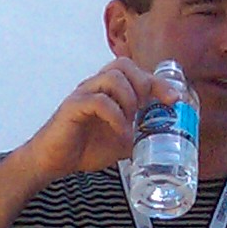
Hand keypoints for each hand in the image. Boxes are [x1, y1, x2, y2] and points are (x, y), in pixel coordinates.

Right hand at [20, 58, 164, 180]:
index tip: (173, 99)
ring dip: (129, 99)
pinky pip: (98, 101)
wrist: (53, 161)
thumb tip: (164, 137)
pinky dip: (115, 115)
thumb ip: (140, 133)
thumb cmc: (83, 148)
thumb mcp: (121, 141)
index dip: (157, 82)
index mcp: (107, 91)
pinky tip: (119, 131)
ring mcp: (82, 95)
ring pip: (112, 77)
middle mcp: (94, 87)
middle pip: (123, 65)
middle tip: (148, 107)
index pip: (135, 72)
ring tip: (130, 120)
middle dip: (143, 84)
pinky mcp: (72, 107)